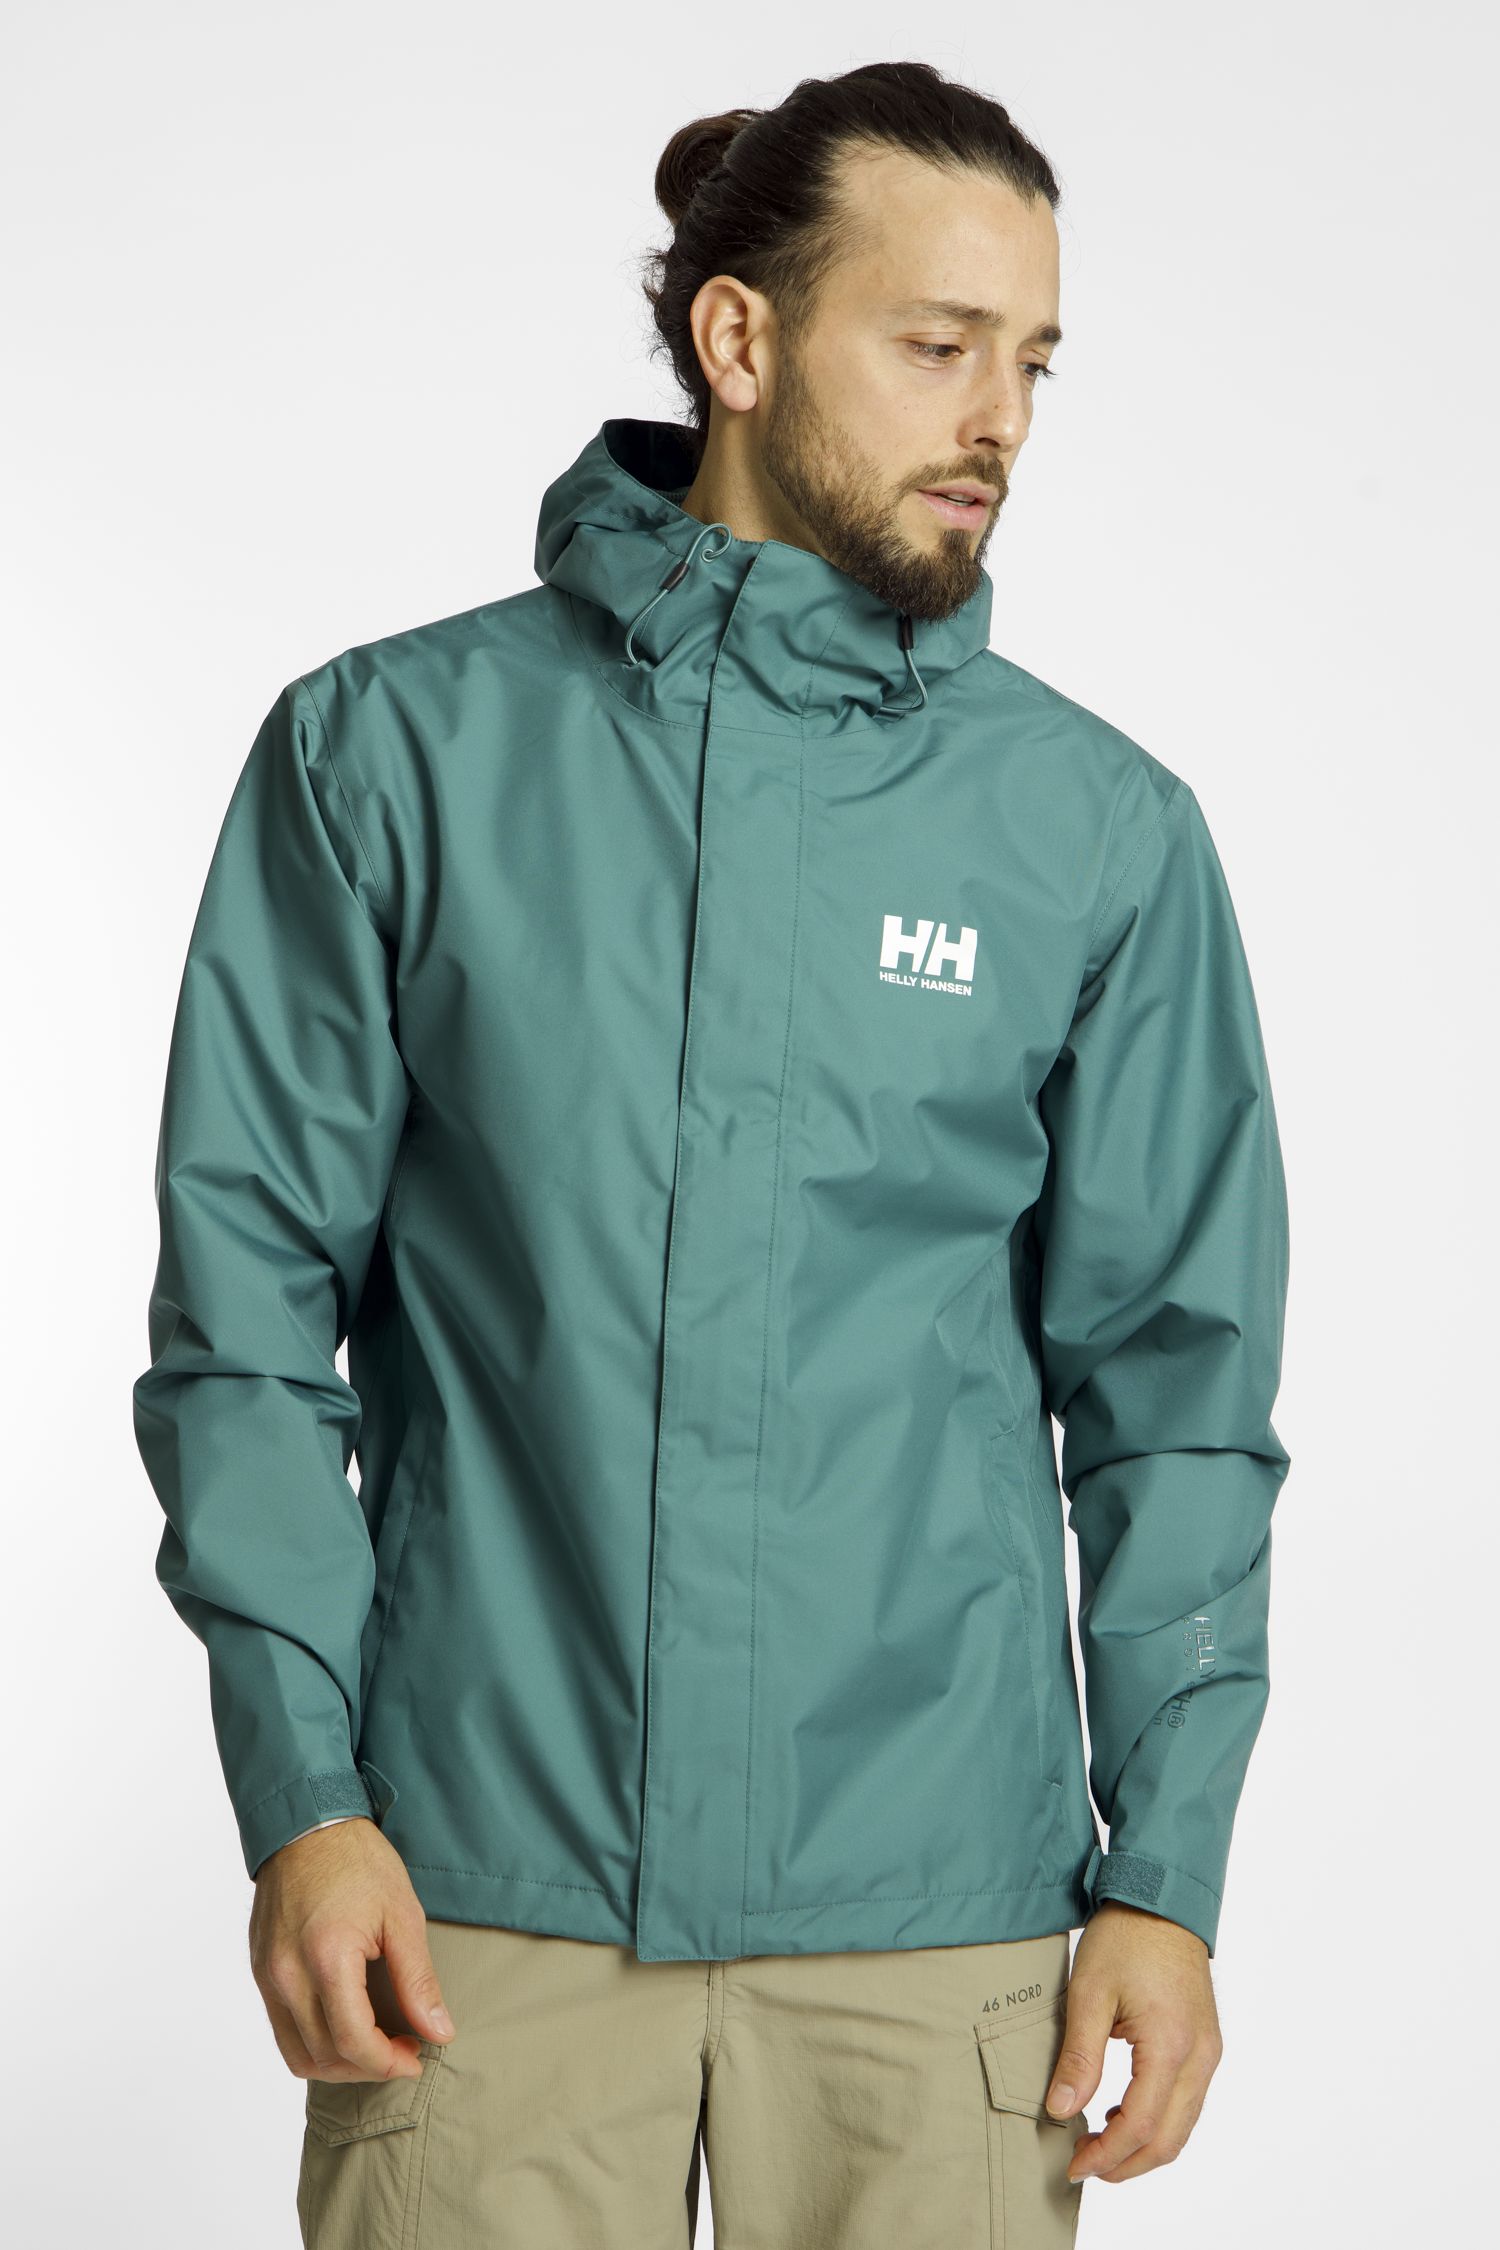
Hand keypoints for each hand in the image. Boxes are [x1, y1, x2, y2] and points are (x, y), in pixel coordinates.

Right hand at [249, 1816, 456, 2084]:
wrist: (308, 1824)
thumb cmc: (358, 1861)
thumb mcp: (402, 1915)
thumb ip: (418, 1981)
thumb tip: (440, 2032)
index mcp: (327, 1958)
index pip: (353, 2043)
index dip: (388, 2062)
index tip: (416, 2056)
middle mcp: (287, 1975)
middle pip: (325, 2057)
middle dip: (369, 2067)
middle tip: (403, 2048)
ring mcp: (267, 1976)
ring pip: (298, 2055)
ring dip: (340, 2064)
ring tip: (376, 2043)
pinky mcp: (259, 1972)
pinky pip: (282, 2031)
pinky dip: (314, 2043)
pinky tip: (345, 2025)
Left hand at [1044, 1899, 1222, 2183]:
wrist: (1161, 1899)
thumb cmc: (1124, 1938)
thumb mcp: (1088, 1992)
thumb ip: (1078, 2057)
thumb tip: (1060, 2110)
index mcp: (1171, 2046)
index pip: (1141, 2127)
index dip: (1106, 2155)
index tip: (1074, 2165)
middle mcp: (1200, 2057)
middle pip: (1169, 2140)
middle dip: (1125, 2163)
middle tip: (1083, 2163)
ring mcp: (1209, 2053)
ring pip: (1183, 2127)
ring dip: (1142, 2146)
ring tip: (1097, 2141)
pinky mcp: (1206, 2045)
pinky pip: (1188, 2103)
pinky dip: (1158, 2122)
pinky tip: (1122, 2112)